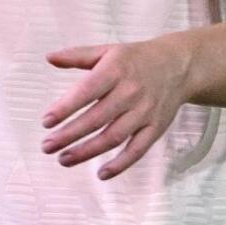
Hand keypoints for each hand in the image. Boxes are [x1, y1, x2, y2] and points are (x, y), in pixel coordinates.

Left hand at [40, 35, 195, 179]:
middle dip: (69, 135)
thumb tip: (49, 57)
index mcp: (115, 71)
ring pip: (114, 137)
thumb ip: (77, 55)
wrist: (179, 66)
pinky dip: (121, 164)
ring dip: (87, 151)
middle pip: (97, 119)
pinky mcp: (156, 128)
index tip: (46, 122)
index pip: (86, 91)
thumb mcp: (107, 50)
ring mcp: (144, 112)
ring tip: (63, 160)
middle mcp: (130, 93)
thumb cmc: (135, 59)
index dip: (65, 108)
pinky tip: (101, 174)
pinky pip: (138, 149)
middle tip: (47, 146)